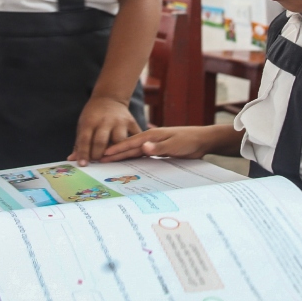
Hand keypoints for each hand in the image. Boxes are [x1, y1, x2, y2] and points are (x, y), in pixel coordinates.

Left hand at [69, 97, 140, 165]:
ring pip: (119, 142)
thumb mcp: (83, 124)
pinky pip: (135, 137)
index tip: (83, 164)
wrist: (109, 98)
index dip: (84, 153)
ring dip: (115, 153)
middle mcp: (106, 120)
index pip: (85, 139)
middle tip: (97, 162)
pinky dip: (133, 147)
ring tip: (111, 159)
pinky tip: (129, 154)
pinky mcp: (132, 122)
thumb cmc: (93, 115)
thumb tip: (72, 159)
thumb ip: (79, 143)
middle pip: (101, 142)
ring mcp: (120, 121)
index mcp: (90, 120)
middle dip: (98, 155)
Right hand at [99, 126, 214, 161]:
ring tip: (108, 162)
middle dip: (114, 153)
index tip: (103, 154)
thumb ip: (158, 147)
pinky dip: (133, 159)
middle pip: (129, 147)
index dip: (116, 149)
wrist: (202, 140)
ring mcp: (154, 144)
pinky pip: (142, 156)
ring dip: (122, 156)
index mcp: (151, 136)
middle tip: (99, 160)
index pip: (130, 143)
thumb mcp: (174, 145)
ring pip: (134, 152)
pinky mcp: (159, 150)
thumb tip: (142, 148)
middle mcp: (150, 140)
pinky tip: (128, 164)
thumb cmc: (189, 141)